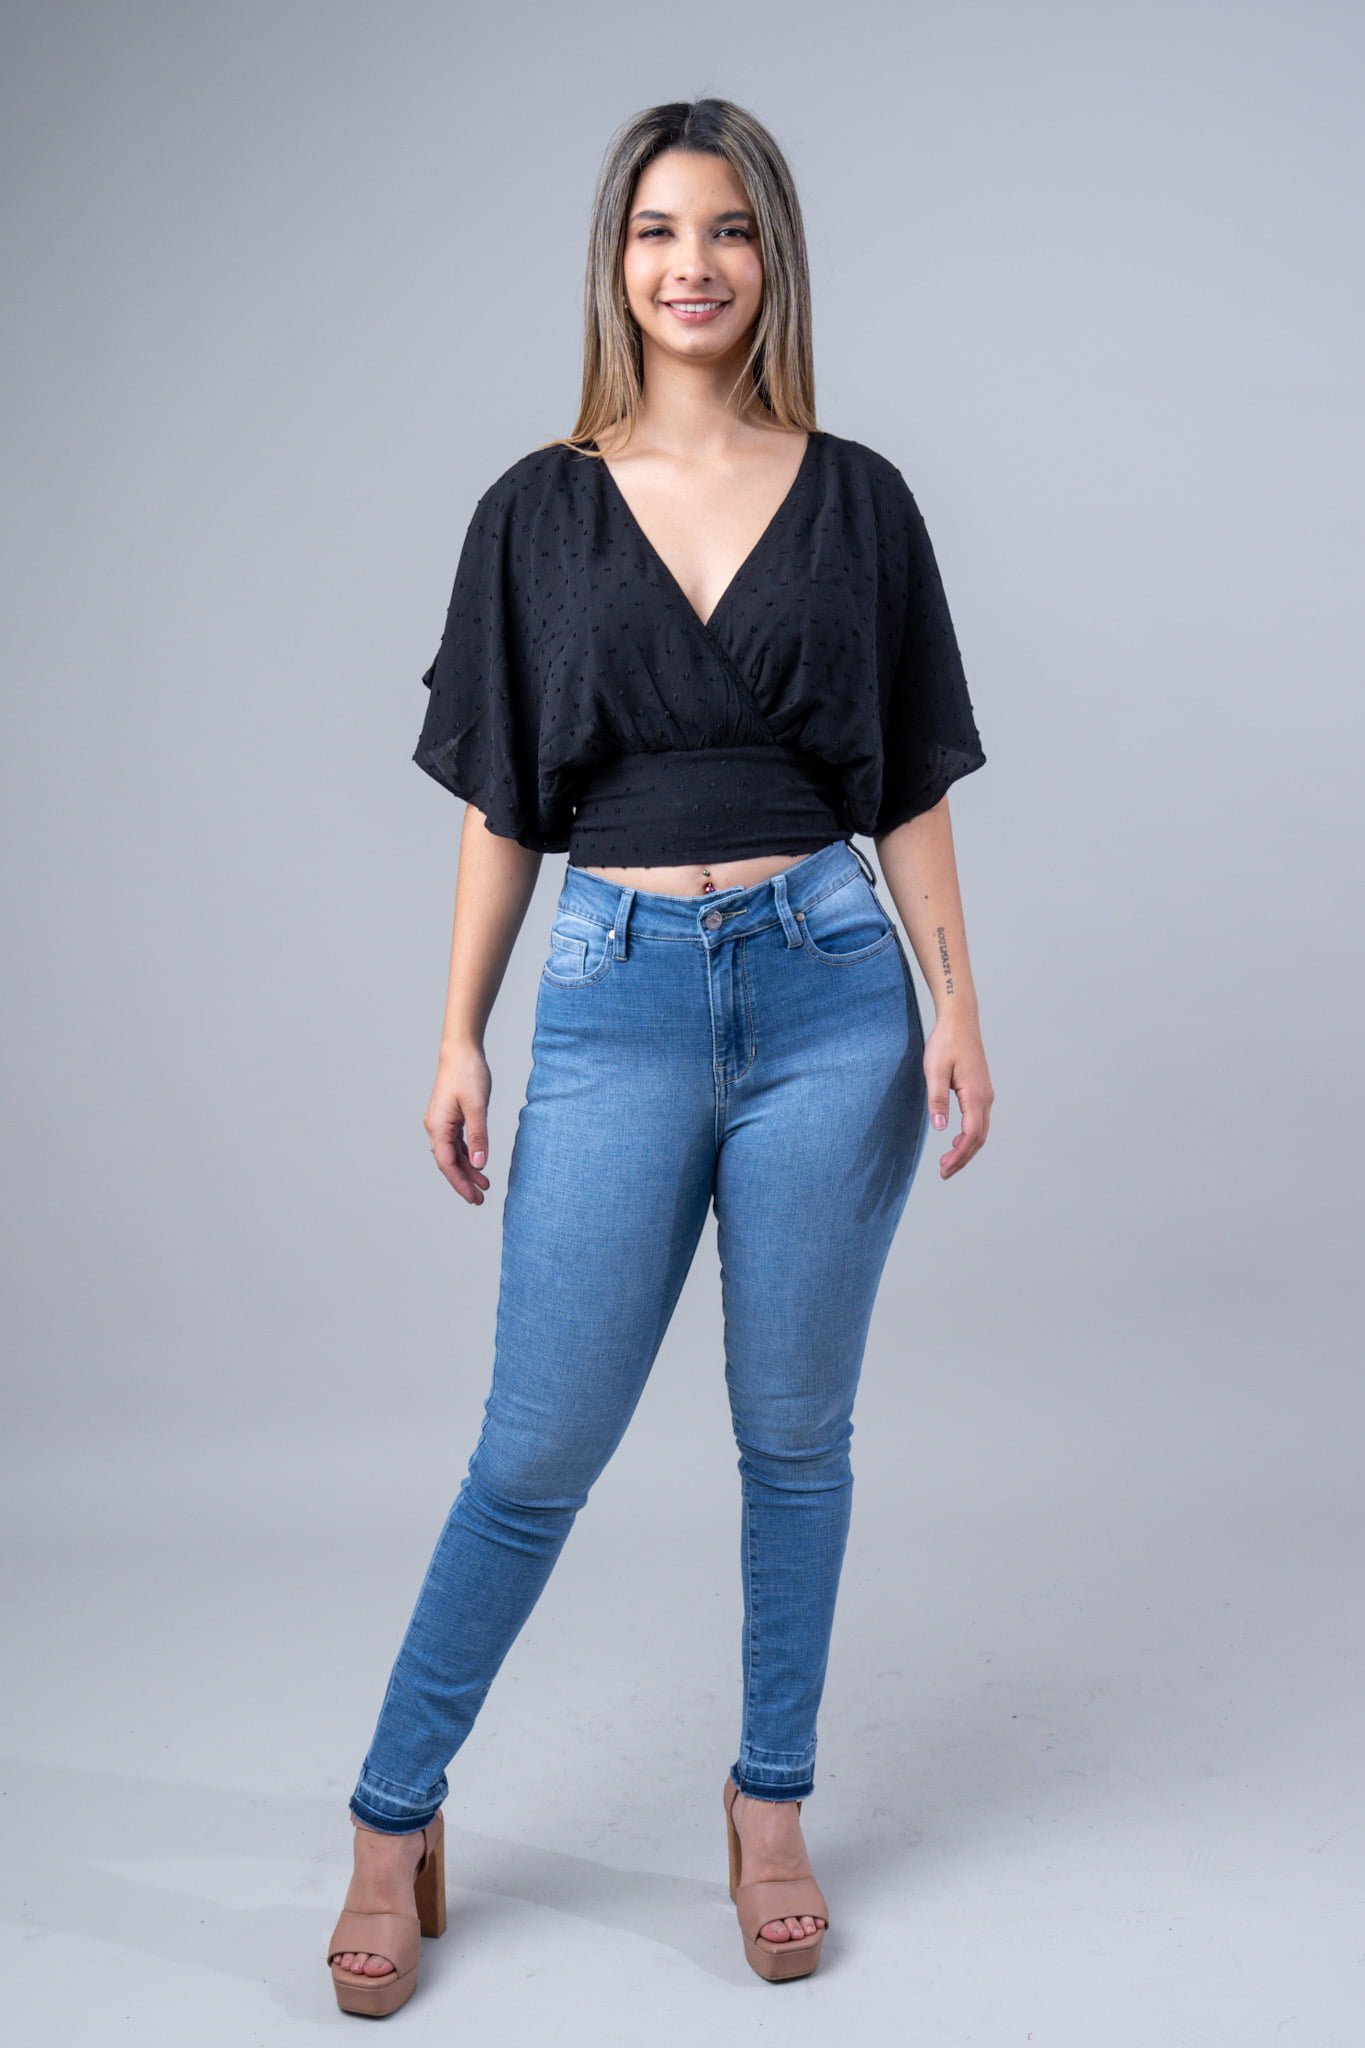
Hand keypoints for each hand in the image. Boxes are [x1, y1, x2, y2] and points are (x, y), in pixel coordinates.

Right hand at [424, 1044, 492, 1204]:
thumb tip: (479, 1164)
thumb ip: (478, 1136)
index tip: (473, 1198)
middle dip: (463, 1182)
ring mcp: (441, 1122)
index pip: (447, 1164)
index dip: (460, 1183)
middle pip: (449, 1162)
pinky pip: (456, 1143)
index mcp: (438, 1127)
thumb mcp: (477, 1106)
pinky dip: (467, 1155)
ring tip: (484, 1186)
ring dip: (467, 1170)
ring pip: (453, 1154)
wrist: (461, 1050)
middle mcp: (435, 1127)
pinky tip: (478, 1164)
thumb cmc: (468, 1074)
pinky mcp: (449, 1117)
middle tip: (480, 1200)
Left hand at [924, 1019, 992, 1179]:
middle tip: (944, 1173)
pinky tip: (956, 1140)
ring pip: (981, 1131)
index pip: (971, 1136)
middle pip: (979, 1138)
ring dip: (966, 1149)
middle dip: (963, 1158)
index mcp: (975, 1095)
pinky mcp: (981, 1090)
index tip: (943, 1169)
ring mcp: (985, 1094)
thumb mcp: (934, 1071)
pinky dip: (970, 1136)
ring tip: (948, 1162)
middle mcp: (986, 1098)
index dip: (958, 1156)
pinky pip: (979, 1121)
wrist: (960, 1021)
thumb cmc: (945, 1043)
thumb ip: (937, 1100)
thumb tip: (941, 1129)